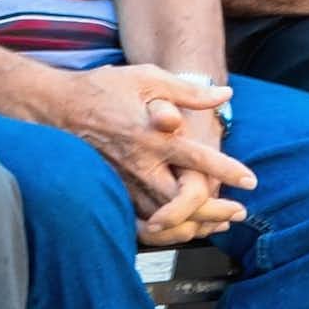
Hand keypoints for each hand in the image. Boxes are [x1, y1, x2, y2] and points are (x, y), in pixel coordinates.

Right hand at [59, 65, 254, 244]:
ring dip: (195, 223)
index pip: (198, 158)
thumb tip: (225, 95)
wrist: (58, 106)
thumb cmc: (105, 88)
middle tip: (238, 213)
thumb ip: (188, 91)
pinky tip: (180, 228)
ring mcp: (125, 181)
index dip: (227, 170)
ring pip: (165, 216)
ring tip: (218, 224)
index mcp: (153, 134)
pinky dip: (164, 230)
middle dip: (216, 210)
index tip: (250, 180)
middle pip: (184, 199)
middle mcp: (141, 163)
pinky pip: (141, 221)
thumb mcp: (148, 78)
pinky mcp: (114, 191)